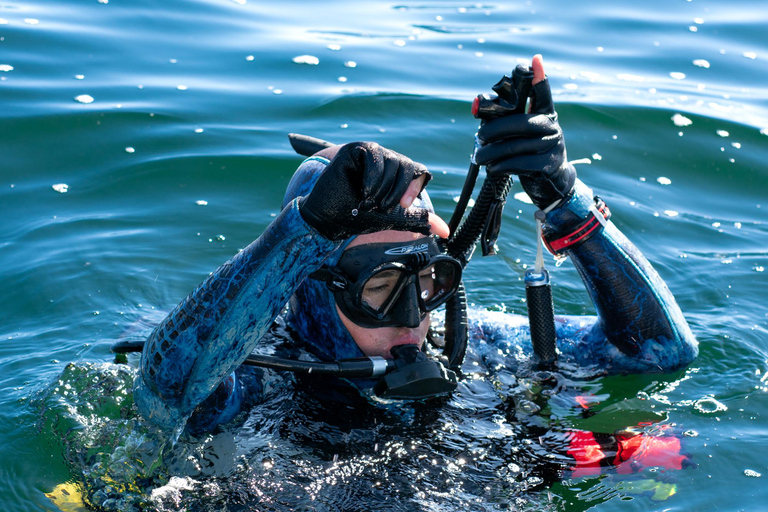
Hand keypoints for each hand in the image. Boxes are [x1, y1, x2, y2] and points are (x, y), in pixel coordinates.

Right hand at [300, 141, 448, 240]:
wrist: (329, 219)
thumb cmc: (356, 217)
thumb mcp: (392, 218)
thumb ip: (417, 219)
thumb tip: (445, 231)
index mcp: (396, 174)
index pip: (418, 171)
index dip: (414, 187)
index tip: (405, 205)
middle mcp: (386, 160)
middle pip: (408, 165)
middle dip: (398, 190)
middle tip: (383, 207)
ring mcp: (371, 153)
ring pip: (393, 162)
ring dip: (383, 188)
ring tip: (368, 202)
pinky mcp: (355, 149)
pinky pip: (375, 156)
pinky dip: (373, 178)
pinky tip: (363, 192)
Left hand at [474, 55, 575, 208]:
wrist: (551, 181)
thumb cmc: (529, 152)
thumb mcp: (522, 134)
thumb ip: (504, 120)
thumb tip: (475, 106)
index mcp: (545, 114)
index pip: (542, 93)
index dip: (539, 77)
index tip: (534, 59)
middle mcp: (552, 126)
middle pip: (519, 123)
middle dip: (494, 130)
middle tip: (479, 137)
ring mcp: (553, 145)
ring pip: (515, 145)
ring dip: (492, 152)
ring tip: (479, 157)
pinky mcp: (548, 165)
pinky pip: (518, 163)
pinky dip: (501, 166)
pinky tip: (493, 168)